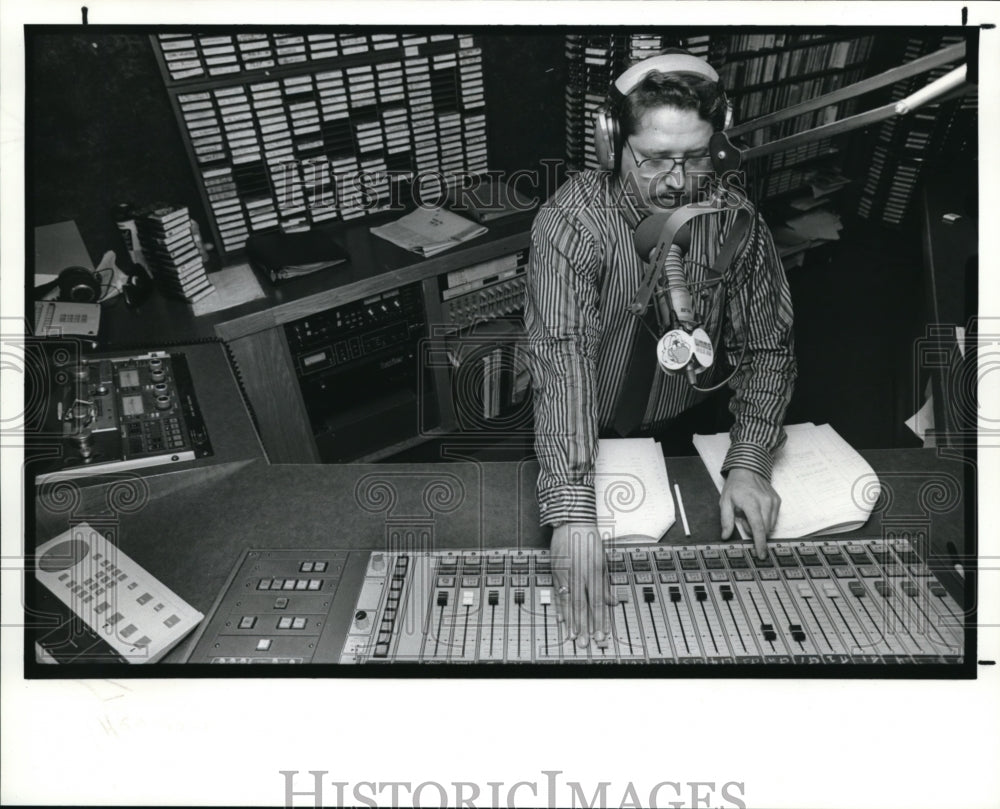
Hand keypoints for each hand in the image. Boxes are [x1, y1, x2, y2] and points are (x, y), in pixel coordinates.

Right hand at [550, 522, 612, 647]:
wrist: (571, 522)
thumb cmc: (589, 539)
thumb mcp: (603, 560)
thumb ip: (606, 583)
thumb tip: (612, 601)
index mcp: (593, 572)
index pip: (598, 602)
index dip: (600, 620)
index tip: (601, 634)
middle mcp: (579, 574)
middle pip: (582, 606)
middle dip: (585, 627)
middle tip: (585, 643)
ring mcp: (565, 574)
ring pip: (568, 602)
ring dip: (571, 621)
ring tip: (573, 636)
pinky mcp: (556, 571)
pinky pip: (557, 593)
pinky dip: (559, 607)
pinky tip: (560, 618)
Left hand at [719, 468, 780, 559]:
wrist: (748, 469)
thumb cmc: (735, 486)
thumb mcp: (725, 502)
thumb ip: (726, 520)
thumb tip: (725, 536)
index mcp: (750, 503)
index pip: (758, 527)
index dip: (760, 543)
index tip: (761, 554)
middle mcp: (765, 502)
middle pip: (765, 529)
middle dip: (754, 531)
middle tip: (743, 519)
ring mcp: (773, 501)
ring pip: (770, 525)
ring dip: (760, 526)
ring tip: (749, 513)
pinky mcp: (777, 501)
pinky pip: (774, 518)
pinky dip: (765, 520)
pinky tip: (757, 511)